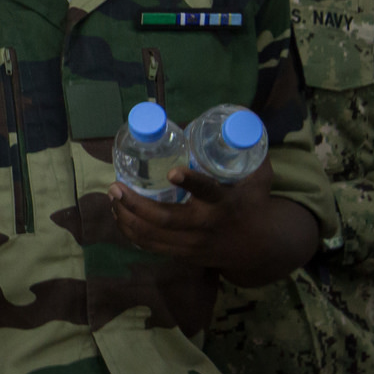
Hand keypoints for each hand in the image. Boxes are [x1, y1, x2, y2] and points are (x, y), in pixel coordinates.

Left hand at [107, 159, 315, 286]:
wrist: (260, 248)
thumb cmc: (254, 203)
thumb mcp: (257, 177)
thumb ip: (244, 152)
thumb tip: (239, 118)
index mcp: (223, 202)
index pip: (206, 191)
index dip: (190, 181)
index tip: (172, 171)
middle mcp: (204, 224)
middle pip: (165, 219)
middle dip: (136, 204)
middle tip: (115, 187)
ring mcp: (192, 243)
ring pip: (151, 235)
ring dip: (127, 217)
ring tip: (112, 197)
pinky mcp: (183, 254)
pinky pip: (151, 246)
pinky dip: (131, 231)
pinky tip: (120, 215)